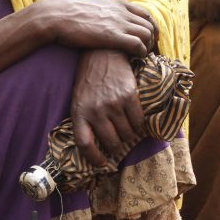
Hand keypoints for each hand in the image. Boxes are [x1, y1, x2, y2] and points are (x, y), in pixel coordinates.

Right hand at [31, 0, 154, 55]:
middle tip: (148, 50)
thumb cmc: (66, 14)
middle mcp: (121, 11)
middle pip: (149, 24)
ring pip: (147, 34)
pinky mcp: (113, 36)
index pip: (145, 14)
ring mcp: (118, 23)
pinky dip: (141, 52)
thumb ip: (102, 10)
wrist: (53, 17)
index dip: (150, 27)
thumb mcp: (90, 5)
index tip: (148, 38)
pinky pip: (138, 45)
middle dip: (152, 39)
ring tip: (141, 56)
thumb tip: (103, 16)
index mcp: (117, 3)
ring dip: (148, 47)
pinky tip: (136, 58)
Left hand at [71, 49, 144, 167]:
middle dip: (116, 148)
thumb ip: (84, 119)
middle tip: (119, 147)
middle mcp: (96, 111)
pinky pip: (138, 120)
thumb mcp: (79, 99)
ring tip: (129, 134)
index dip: (94, 158)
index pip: (85, 144)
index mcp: (79, 113)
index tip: (102, 164)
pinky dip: (139, 126)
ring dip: (129, 137)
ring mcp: (113, 104)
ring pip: (126, 133)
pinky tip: (137, 124)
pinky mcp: (129, 96)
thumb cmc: (89, 80)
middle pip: (110, 141)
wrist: (103, 55)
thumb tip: (96, 142)